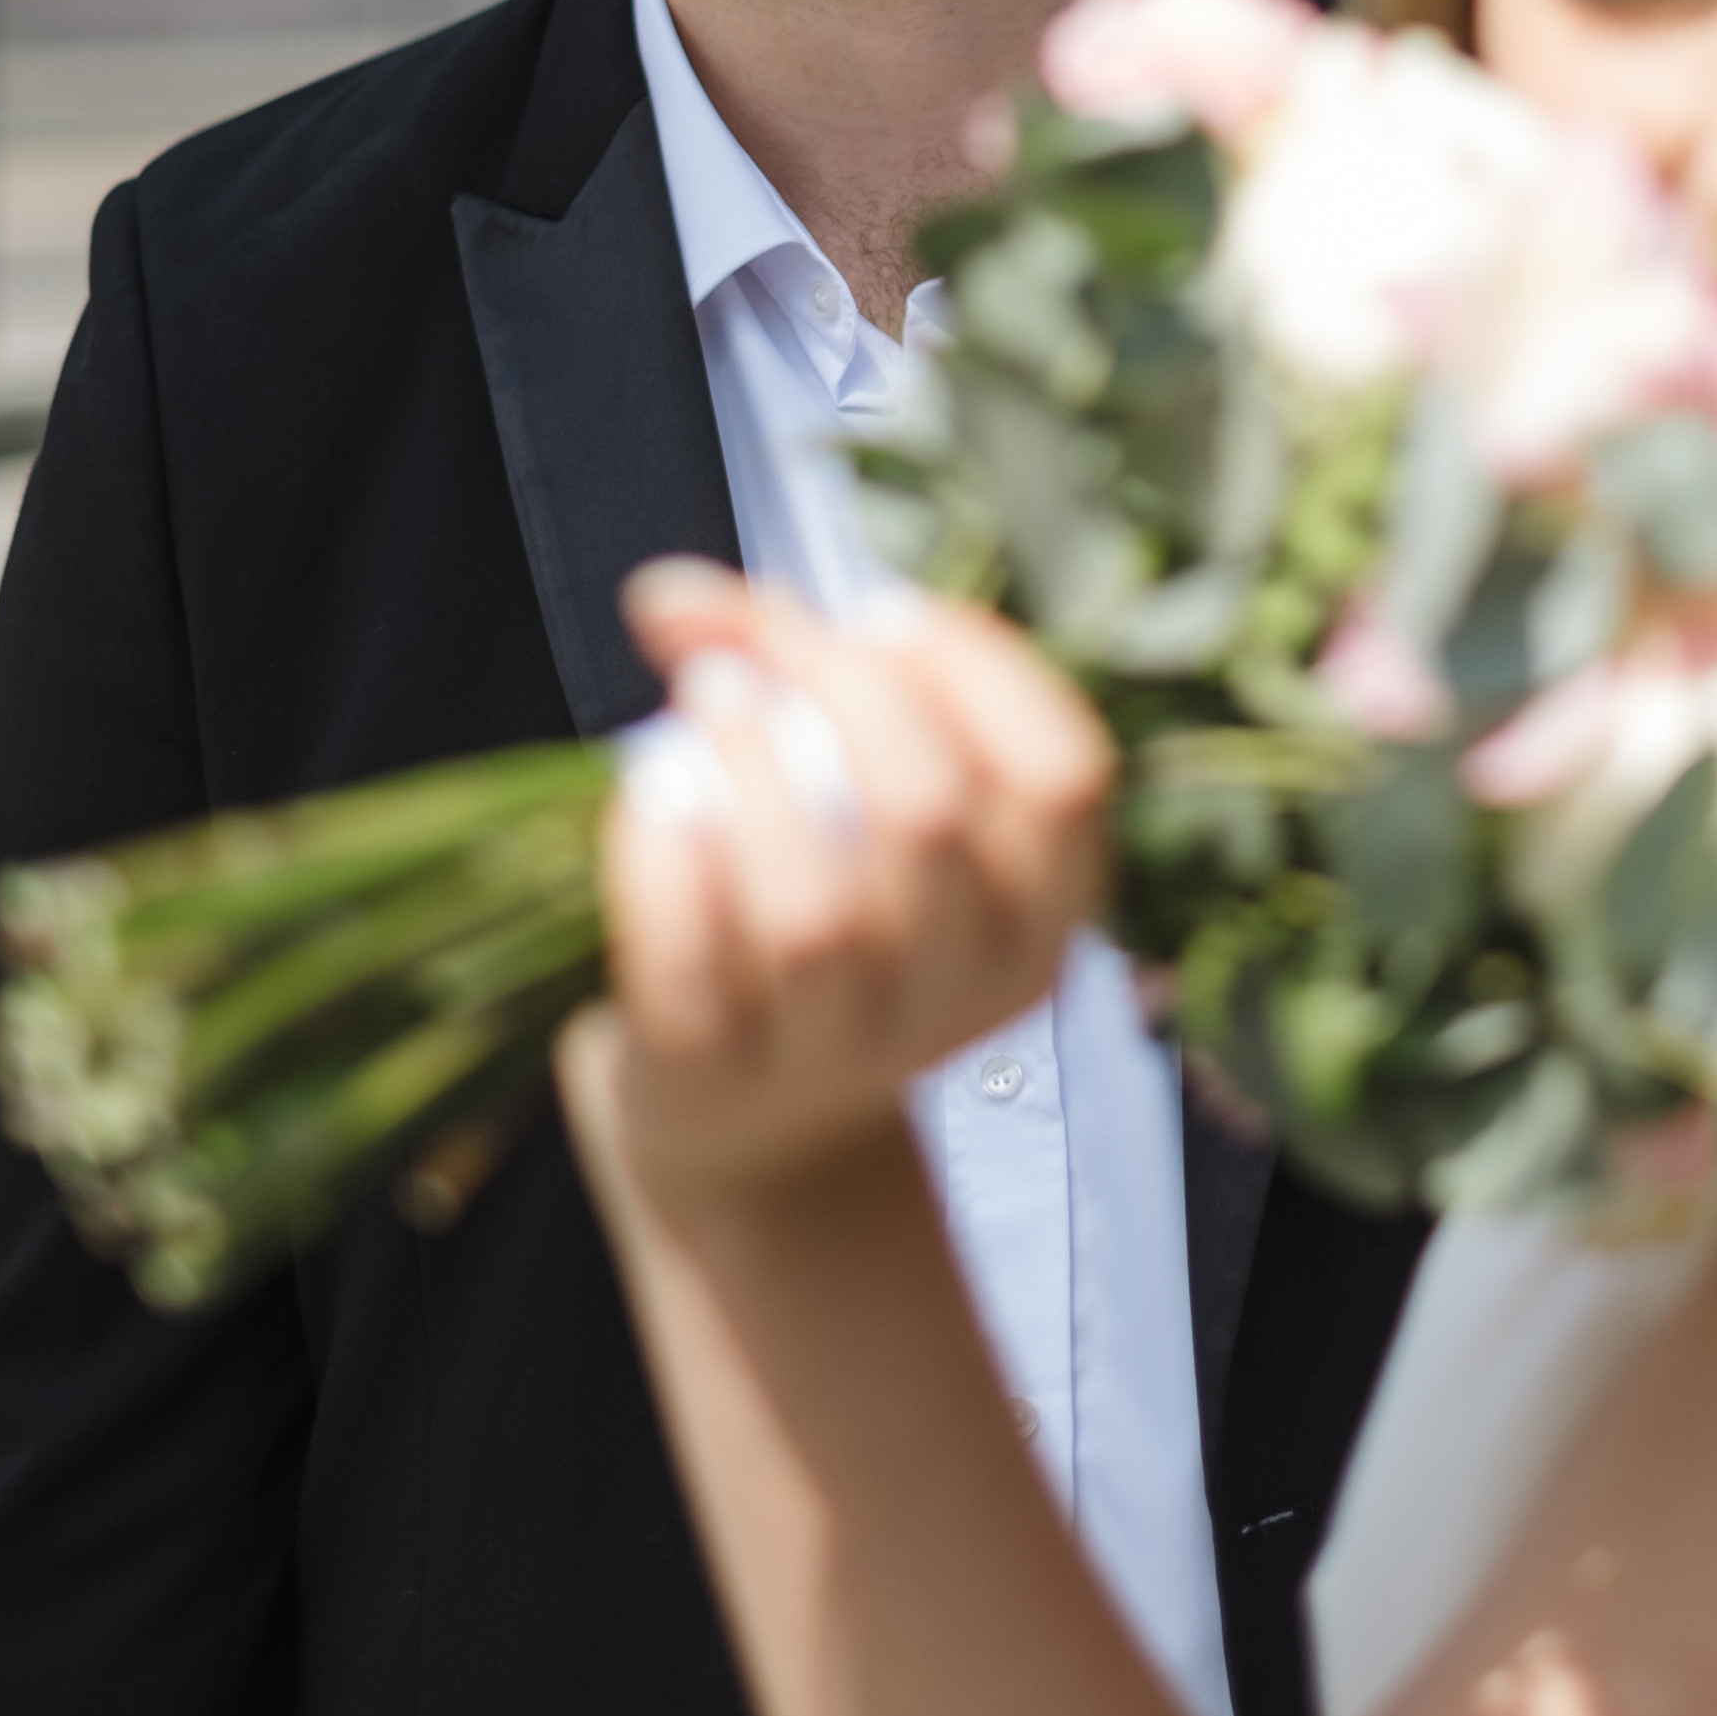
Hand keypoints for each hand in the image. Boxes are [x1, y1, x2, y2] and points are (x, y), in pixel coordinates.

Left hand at [558, 561, 1112, 1217]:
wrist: (750, 1117)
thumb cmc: (818, 902)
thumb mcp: (858, 798)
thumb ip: (788, 667)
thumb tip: (672, 598)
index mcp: (1043, 911)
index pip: (1064, 775)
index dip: (979, 670)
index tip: (884, 614)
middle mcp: (966, 988)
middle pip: (934, 816)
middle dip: (841, 694)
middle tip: (760, 658)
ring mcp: (846, 1047)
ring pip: (818, 911)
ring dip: (753, 773)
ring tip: (703, 709)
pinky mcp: (720, 1076)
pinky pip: (694, 968)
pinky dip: (665, 866)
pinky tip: (652, 794)